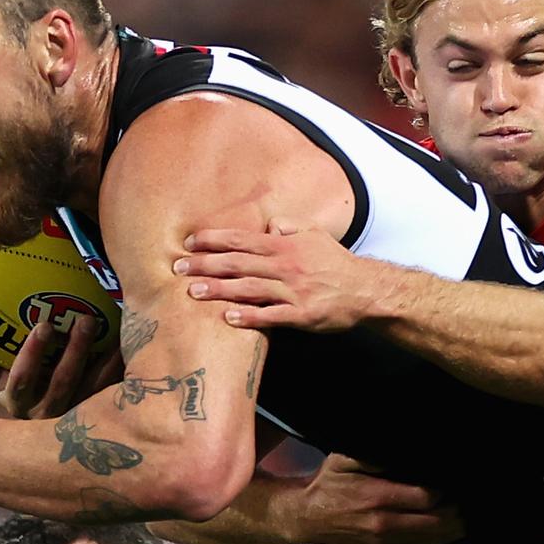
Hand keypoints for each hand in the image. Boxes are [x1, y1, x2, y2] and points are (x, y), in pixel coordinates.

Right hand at [0, 320, 123, 418]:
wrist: (55, 442)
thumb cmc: (24, 395)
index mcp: (20, 408)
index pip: (21, 384)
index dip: (31, 356)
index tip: (44, 325)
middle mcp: (50, 417)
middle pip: (62, 385)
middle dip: (72, 353)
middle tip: (82, 319)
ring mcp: (79, 418)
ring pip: (92, 388)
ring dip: (98, 357)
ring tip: (103, 324)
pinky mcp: (105, 415)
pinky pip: (117, 391)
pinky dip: (121, 368)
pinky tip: (130, 344)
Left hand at [179, 218, 379, 331]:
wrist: (366, 290)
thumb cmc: (337, 262)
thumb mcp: (315, 235)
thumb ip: (290, 227)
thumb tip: (268, 225)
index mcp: (285, 246)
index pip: (242, 240)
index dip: (214, 240)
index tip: (190, 242)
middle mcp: (285, 266)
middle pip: (238, 264)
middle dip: (205, 264)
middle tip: (178, 267)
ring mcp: (292, 291)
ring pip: (248, 288)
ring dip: (218, 290)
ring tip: (193, 292)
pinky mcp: (301, 315)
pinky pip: (270, 316)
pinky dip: (249, 316)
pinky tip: (228, 318)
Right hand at [291, 453, 463, 543]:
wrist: (307, 517)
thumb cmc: (328, 483)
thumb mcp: (344, 458)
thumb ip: (374, 452)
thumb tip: (403, 448)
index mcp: (377, 496)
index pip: (425, 497)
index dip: (443, 490)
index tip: (452, 480)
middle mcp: (384, 522)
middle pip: (434, 522)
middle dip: (455, 511)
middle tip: (467, 498)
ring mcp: (385, 540)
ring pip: (430, 538)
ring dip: (451, 528)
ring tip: (465, 515)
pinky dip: (436, 538)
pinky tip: (448, 529)